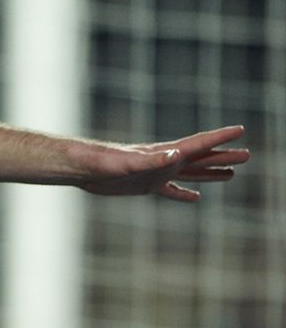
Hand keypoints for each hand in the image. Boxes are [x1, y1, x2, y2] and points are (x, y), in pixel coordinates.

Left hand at [79, 125, 248, 201]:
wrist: (80, 167)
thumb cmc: (101, 162)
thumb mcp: (128, 163)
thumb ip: (152, 160)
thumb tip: (176, 154)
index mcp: (163, 153)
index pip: (197, 144)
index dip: (219, 137)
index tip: (240, 130)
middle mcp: (162, 161)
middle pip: (200, 158)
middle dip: (223, 156)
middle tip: (247, 154)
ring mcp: (154, 173)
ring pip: (189, 173)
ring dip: (210, 172)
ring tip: (231, 174)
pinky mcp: (144, 186)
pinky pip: (171, 190)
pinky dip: (184, 193)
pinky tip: (196, 198)